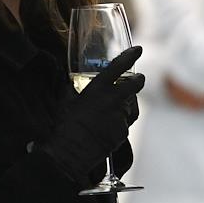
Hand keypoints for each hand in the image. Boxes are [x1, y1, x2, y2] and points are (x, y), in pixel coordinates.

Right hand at [41, 46, 144, 184]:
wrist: (70, 152)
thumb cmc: (65, 125)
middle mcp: (113, 99)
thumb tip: (71, 82)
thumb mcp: (66, 100)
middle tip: (137, 79)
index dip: (131, 55)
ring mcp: (120, 116)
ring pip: (131, 105)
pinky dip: (120, 122)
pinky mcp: (123, 132)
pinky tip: (109, 126)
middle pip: (136, 84)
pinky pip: (125, 123)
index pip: (120, 65)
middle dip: (138, 80)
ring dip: (126, 104)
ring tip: (115, 108)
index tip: (138, 50)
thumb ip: (73, 88)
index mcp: (99, 87)